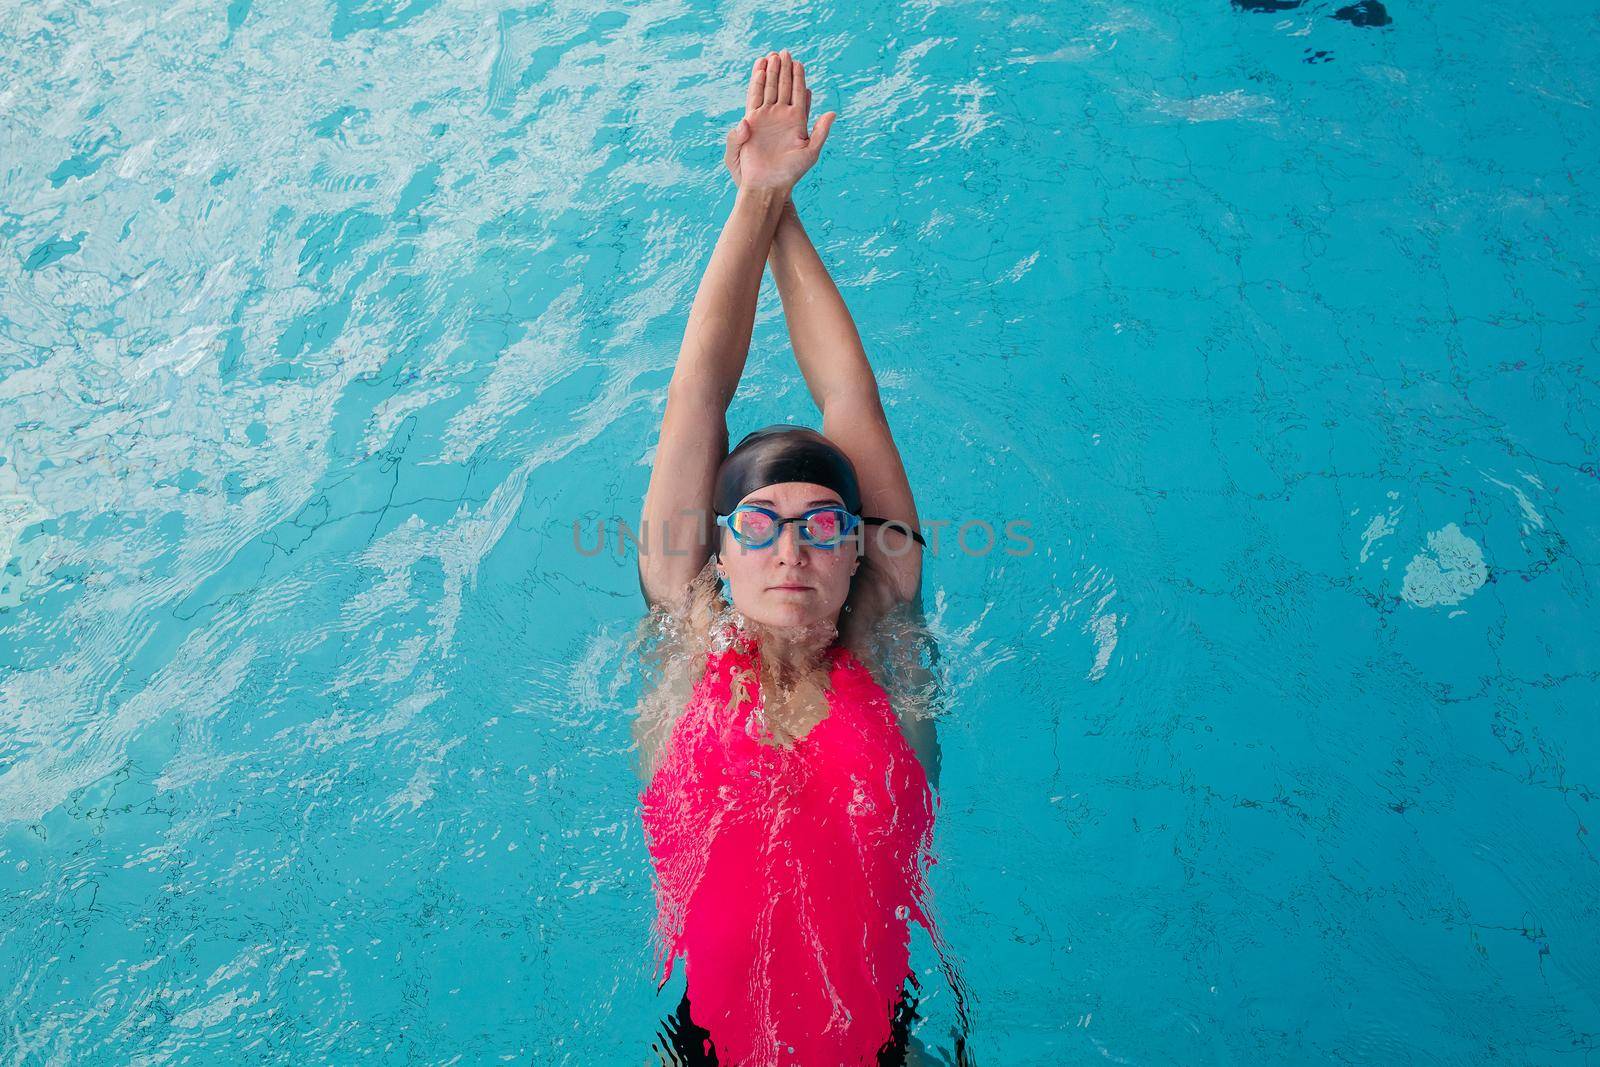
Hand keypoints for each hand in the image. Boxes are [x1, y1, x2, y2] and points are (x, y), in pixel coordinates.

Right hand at [722, 49, 835, 195]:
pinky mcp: (752, 123)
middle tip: (784, 52)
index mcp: (797, 121)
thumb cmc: (790, 173)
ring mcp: (766, 118)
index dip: (798, 77)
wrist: (768, 185)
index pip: (799, 93)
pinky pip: (754, 100)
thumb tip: (832, 112)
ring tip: (771, 56)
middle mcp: (782, 117)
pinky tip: (759, 72)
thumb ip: (821, 132)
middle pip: (783, 87)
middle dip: (784, 70)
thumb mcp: (810, 153)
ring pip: (768, 90)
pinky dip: (757, 86)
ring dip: (770, 74)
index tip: (799, 62)